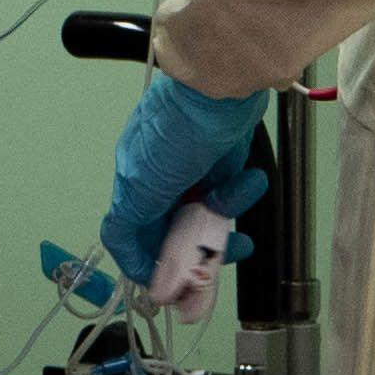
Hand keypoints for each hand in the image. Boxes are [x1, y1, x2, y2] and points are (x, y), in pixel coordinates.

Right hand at [100, 72, 271, 286]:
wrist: (220, 85)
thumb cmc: (176, 128)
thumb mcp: (141, 184)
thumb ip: (128, 225)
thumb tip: (126, 260)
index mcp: (135, 184)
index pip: (135, 236)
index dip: (152, 265)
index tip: (173, 290)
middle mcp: (162, 180)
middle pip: (178, 232)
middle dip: (201, 248)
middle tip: (222, 258)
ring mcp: (193, 171)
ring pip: (210, 216)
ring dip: (226, 212)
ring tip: (237, 192)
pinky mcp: (221, 161)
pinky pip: (231, 192)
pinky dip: (241, 189)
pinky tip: (248, 178)